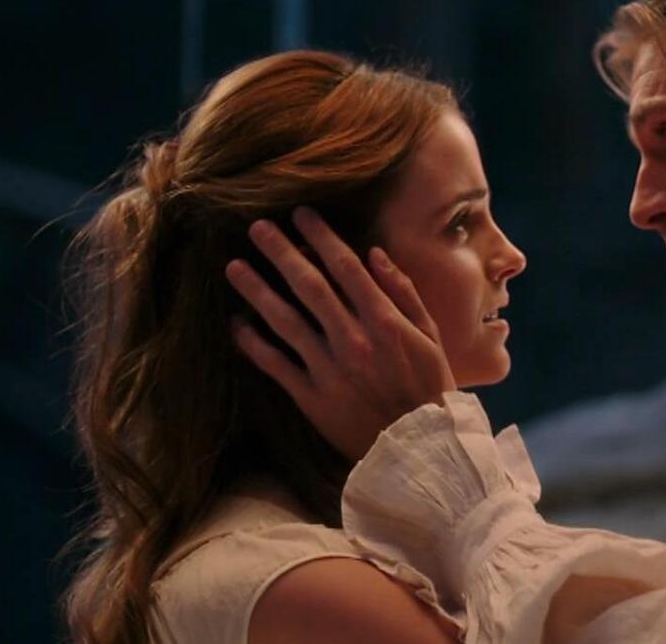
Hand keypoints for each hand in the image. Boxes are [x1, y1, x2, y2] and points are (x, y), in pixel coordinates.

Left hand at [224, 207, 455, 461]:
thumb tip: (375, 254)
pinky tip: (237, 323)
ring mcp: (329, 369)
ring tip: (234, 267)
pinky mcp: (311, 398)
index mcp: (385, 322)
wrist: (419, 450)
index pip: (346, 267)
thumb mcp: (431, 337)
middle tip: (256, 227)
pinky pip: (275, 364)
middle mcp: (354, 340)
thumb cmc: (429, 388)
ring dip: (257, 290)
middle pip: (309, 286)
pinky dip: (253, 343)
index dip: (321, 237)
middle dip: (281, 252)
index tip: (301, 214)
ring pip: (284, 321)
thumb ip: (404, 294)